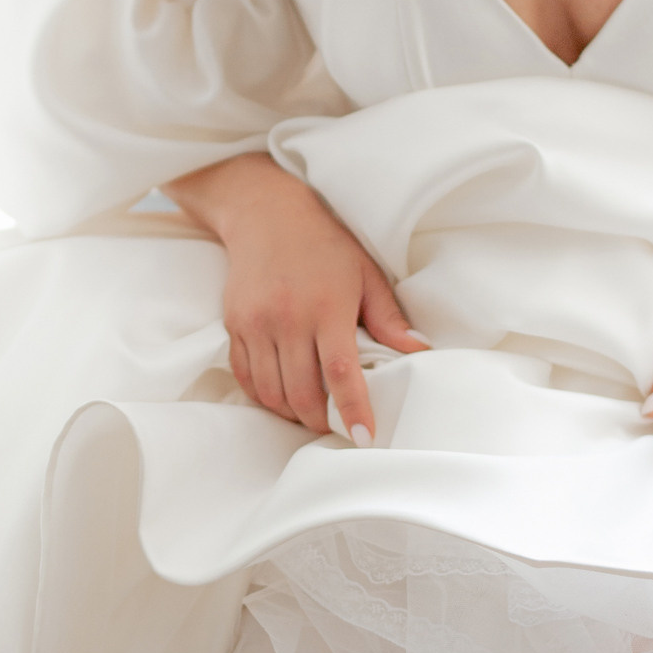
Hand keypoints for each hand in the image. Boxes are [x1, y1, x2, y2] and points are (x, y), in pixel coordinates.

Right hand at [168, 152, 426, 439]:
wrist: (266, 215)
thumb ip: (389, 318)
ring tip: (309, 411)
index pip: (340, 373)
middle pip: (301, 393)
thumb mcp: (366, 274)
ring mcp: (255, 324)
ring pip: (270, 392)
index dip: (353, 410)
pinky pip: (246, 377)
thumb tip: (418, 352)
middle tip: (335, 425)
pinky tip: (281, 395)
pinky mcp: (234, 326)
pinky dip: (264, 396)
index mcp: (326, 308)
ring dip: (291, 412)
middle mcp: (287, 319)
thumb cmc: (325, 245)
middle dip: (320, 421)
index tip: (363, 437)